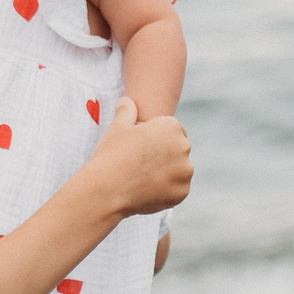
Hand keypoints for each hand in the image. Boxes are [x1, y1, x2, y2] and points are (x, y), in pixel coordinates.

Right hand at [81, 97, 192, 216]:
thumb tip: (127, 101)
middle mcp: (184, 146)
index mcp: (171, 126)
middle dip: (164, 156)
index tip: (140, 148)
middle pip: (177, 150)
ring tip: (143, 179)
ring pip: (179, 171)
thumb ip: (126, 111)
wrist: (107, 190)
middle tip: (141, 165)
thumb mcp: (117, 127)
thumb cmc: (111, 154)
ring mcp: (185, 171)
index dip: (155, 140)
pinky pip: (177, 189)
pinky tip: (147, 190)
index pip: (171, 131)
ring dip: (167, 174)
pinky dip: (166, 191)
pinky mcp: (182, 192)